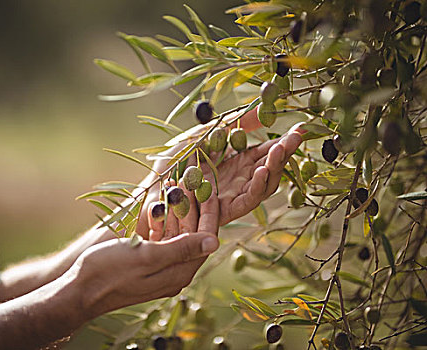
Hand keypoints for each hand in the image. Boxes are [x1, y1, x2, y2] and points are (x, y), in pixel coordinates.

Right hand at [67, 191, 218, 321]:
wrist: (78, 291)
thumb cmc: (110, 271)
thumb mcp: (147, 255)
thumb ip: (182, 248)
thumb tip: (215, 242)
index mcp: (179, 272)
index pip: (205, 239)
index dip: (209, 212)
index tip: (207, 188)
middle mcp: (174, 272)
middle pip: (192, 235)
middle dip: (191, 207)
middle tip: (186, 181)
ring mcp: (160, 269)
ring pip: (176, 235)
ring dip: (175, 211)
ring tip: (171, 186)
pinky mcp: (146, 265)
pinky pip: (161, 240)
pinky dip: (160, 221)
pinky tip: (156, 205)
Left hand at [136, 107, 303, 234]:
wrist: (149, 188)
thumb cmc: (172, 163)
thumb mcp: (205, 135)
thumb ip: (233, 125)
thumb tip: (261, 111)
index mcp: (235, 163)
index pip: (266, 153)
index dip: (283, 142)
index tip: (299, 129)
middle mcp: (237, 180)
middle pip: (269, 169)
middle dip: (284, 153)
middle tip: (297, 136)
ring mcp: (231, 197)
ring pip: (262, 185)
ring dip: (274, 168)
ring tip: (280, 150)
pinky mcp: (222, 211)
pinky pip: (246, 201)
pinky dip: (256, 186)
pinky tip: (262, 170)